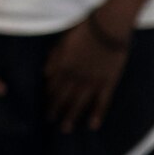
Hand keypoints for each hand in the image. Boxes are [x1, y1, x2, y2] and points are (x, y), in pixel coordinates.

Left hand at [45, 15, 130, 132]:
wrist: (109, 26)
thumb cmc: (85, 28)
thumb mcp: (63, 40)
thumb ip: (54, 57)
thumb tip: (45, 73)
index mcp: (63, 65)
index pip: (52, 84)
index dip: (48, 95)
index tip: (44, 103)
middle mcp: (75, 76)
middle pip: (63, 96)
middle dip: (55, 109)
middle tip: (49, 120)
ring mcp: (92, 81)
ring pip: (79, 102)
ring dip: (71, 116)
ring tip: (65, 128)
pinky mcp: (108, 81)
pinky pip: (102, 101)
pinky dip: (97, 114)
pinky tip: (92, 125)